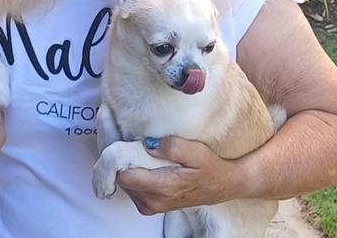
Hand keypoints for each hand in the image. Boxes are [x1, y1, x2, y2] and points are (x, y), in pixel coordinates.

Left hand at [115, 137, 245, 214]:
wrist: (223, 186)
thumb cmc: (210, 168)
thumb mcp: (197, 152)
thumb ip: (172, 147)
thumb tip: (147, 143)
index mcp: (160, 188)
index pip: (121, 174)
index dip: (114, 152)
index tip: (113, 130)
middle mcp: (151, 201)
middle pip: (118, 177)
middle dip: (115, 155)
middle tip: (115, 129)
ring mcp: (149, 206)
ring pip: (122, 182)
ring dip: (121, 163)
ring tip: (127, 142)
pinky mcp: (148, 205)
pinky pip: (129, 186)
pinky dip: (128, 170)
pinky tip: (135, 156)